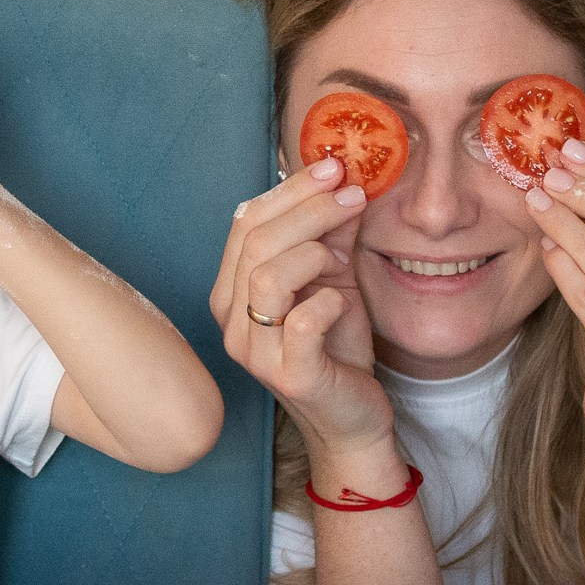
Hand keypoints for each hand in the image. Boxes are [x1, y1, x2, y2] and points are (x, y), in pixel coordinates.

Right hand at [210, 159, 387, 454]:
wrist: (352, 417)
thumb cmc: (337, 345)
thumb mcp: (333, 277)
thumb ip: (331, 232)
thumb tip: (344, 176)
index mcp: (232, 291)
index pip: (244, 222)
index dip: (289, 189)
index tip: (334, 166)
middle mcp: (232, 320)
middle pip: (255, 242)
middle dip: (308, 207)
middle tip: (352, 193)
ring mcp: (255, 350)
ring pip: (266, 277)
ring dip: (312, 251)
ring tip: (342, 255)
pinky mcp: (289, 375)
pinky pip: (301, 321)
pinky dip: (327, 301)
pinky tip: (342, 301)